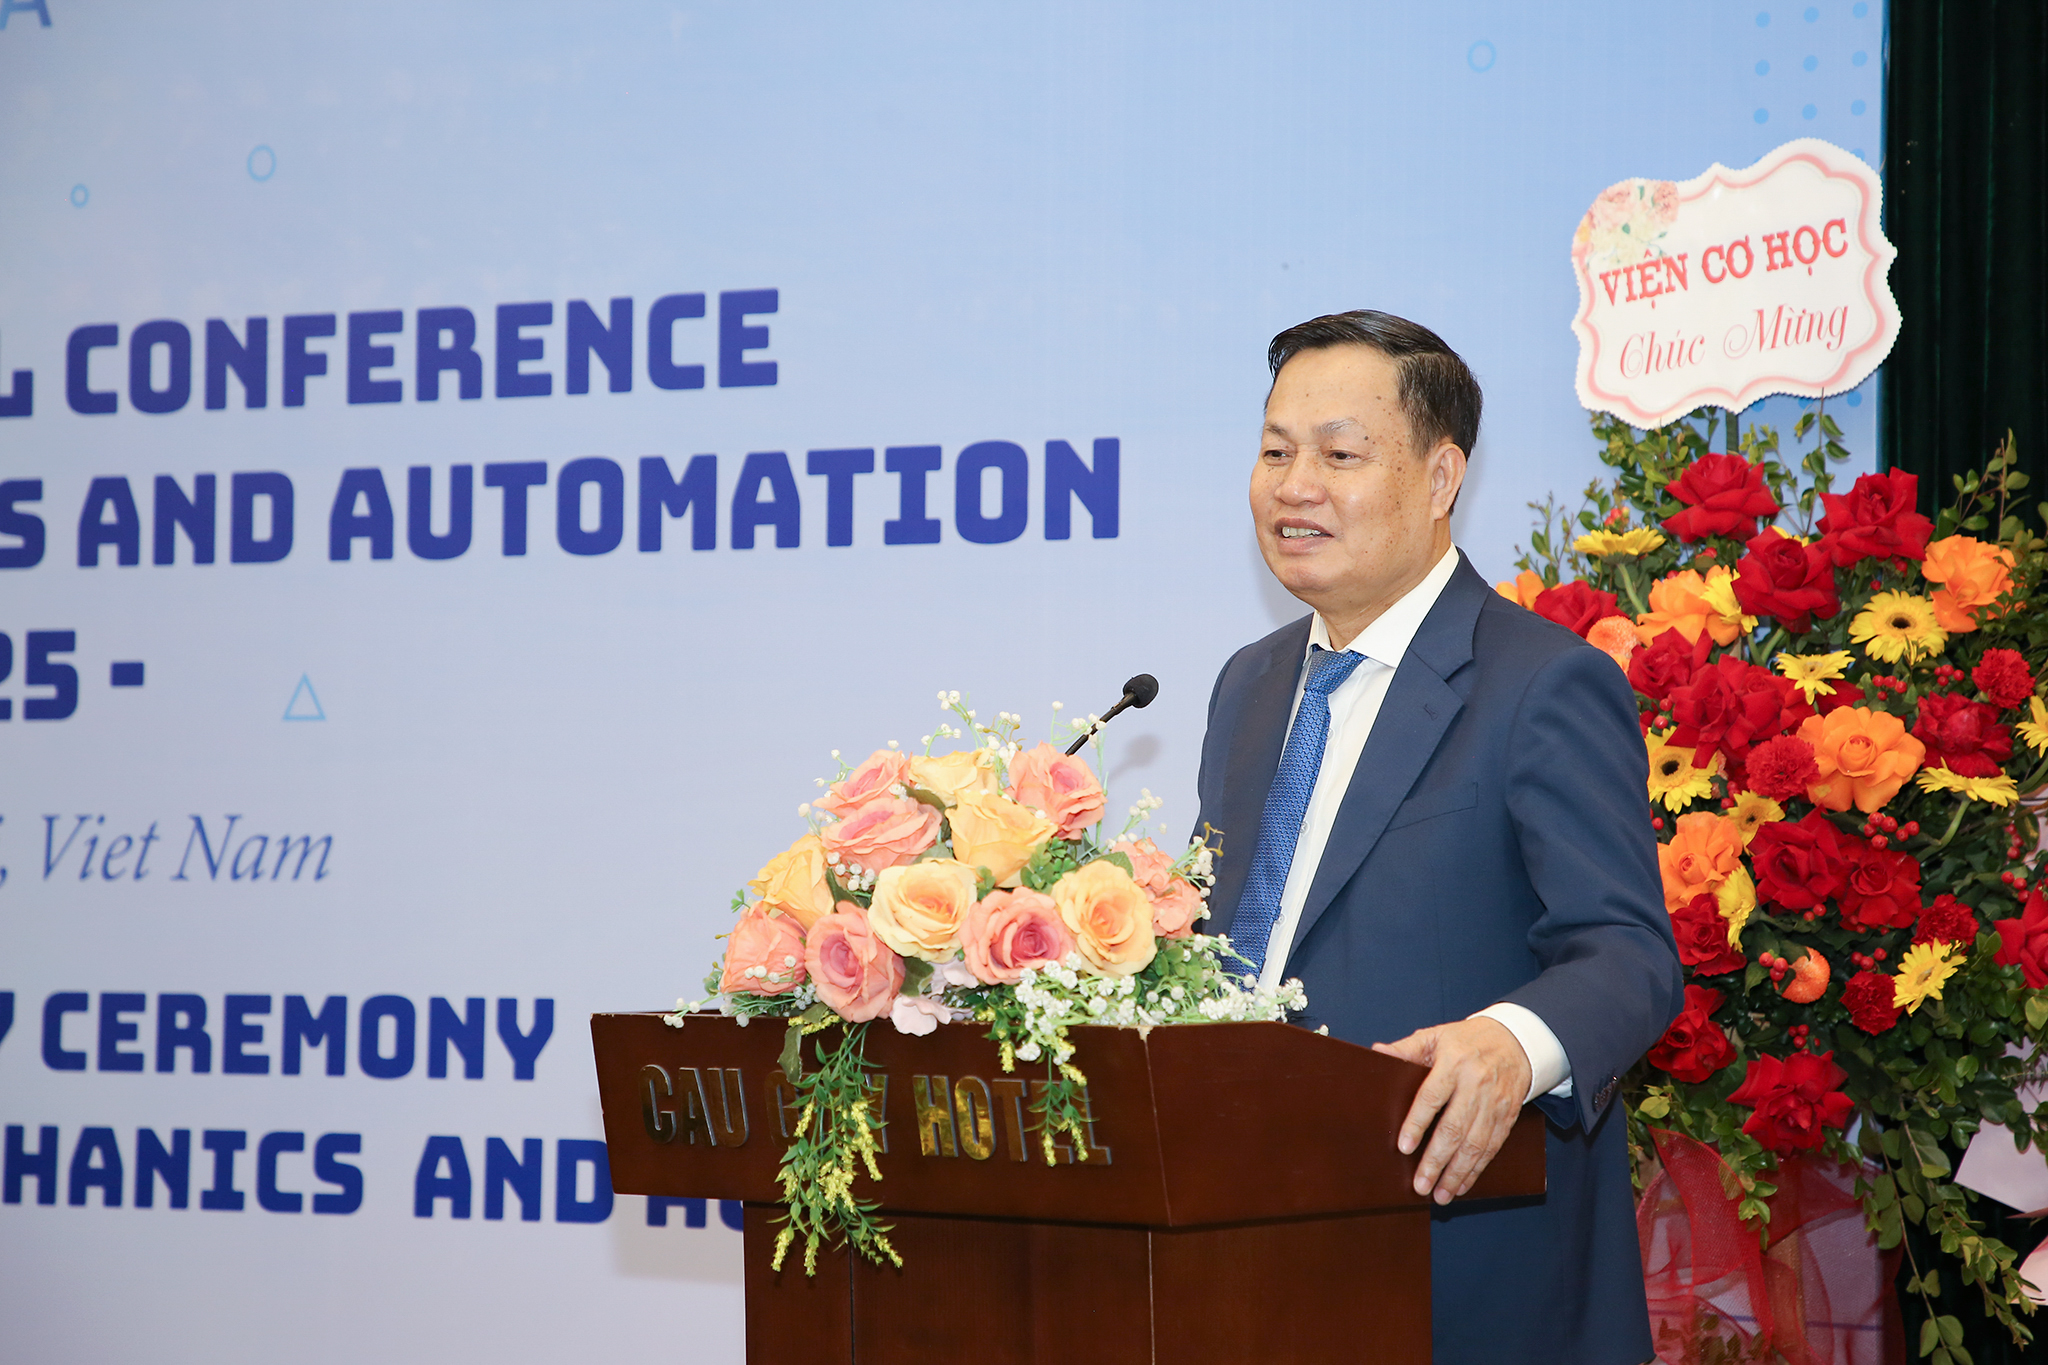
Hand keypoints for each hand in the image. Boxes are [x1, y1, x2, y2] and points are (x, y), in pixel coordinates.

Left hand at [1372, 1017, 1531, 1204]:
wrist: (1515, 1041)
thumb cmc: (1467, 1041)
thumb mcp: (1436, 1036)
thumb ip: (1406, 1048)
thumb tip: (1377, 1055)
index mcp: (1454, 1063)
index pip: (1432, 1097)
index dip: (1417, 1123)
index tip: (1404, 1147)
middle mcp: (1476, 1085)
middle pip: (1454, 1128)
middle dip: (1437, 1161)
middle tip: (1421, 1185)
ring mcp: (1494, 1103)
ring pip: (1475, 1144)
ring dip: (1457, 1173)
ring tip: (1440, 1195)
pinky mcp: (1507, 1117)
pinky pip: (1492, 1148)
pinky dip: (1477, 1170)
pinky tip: (1462, 1185)